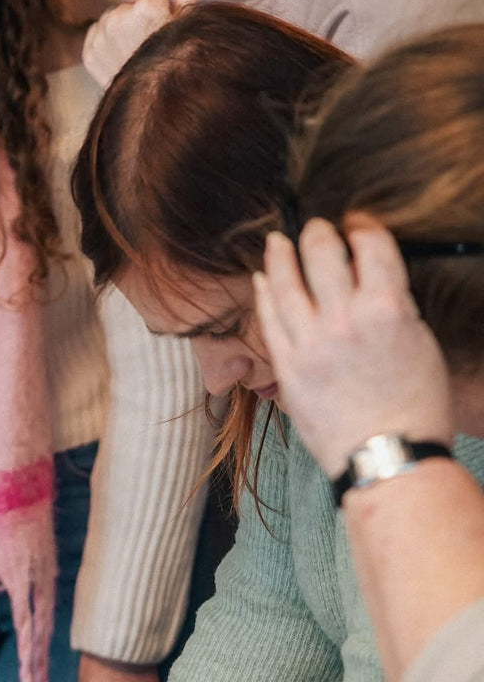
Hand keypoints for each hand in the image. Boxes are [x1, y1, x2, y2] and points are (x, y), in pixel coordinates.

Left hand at [82, 0, 200, 87]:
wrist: (156, 104)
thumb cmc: (179, 61)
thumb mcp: (188, 20)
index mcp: (146, 8)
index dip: (160, 15)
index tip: (164, 34)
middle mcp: (119, 20)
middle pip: (128, 8)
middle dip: (138, 21)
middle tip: (150, 46)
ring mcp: (101, 39)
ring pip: (111, 21)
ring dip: (121, 33)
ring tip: (136, 54)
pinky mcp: (88, 54)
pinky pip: (96, 35)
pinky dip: (105, 44)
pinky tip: (121, 59)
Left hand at [254, 218, 453, 476]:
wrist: (387, 457)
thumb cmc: (416, 407)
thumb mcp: (420, 343)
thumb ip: (392, 307)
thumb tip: (369, 282)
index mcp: (388, 308)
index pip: (371, 245)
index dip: (362, 225)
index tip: (357, 223)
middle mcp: (345, 319)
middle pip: (322, 253)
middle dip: (319, 232)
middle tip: (316, 228)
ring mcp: (310, 343)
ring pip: (285, 282)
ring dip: (281, 254)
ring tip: (277, 241)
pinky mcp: (287, 367)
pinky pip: (269, 320)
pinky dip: (265, 293)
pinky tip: (262, 279)